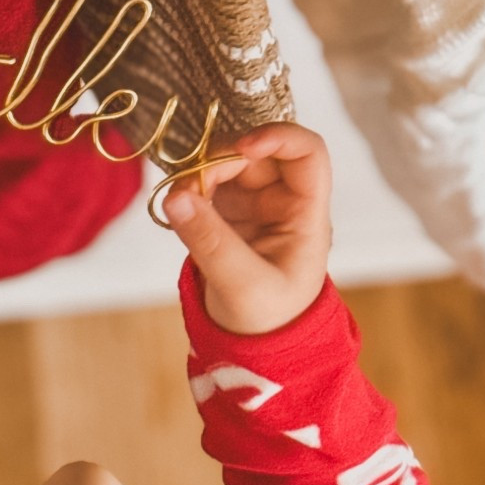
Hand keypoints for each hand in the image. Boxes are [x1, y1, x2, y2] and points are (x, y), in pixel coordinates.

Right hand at [164, 124, 331, 333]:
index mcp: (306, 216)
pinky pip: (209, 184)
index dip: (279, 137)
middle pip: (258, 154)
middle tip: (189, 185)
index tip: (242, 147)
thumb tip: (176, 195)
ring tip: (179, 200)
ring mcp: (256, 205)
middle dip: (222, 160)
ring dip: (201, 173)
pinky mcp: (229, 214)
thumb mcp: (241, 285)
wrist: (257, 347)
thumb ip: (210, 241)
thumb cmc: (267, 320)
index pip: (308, 154)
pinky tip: (179, 208)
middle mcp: (284, 202)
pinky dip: (190, 189)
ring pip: (229, 165)